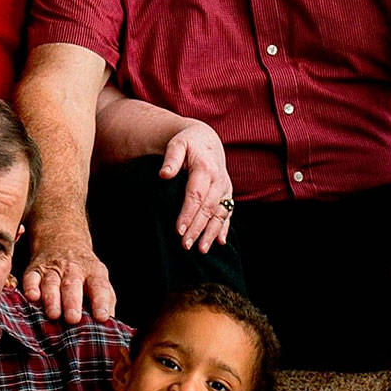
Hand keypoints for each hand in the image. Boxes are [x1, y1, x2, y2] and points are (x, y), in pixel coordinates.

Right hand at [22, 225, 115, 322]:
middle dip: (72, 302)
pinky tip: (32, 297)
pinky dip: (30, 287)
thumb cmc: (84, 271)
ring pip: (51, 283)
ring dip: (52, 299)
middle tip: (73, 319)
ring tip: (54, 315)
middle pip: (72, 285)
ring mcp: (52, 269)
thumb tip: (108, 327)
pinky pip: (31, 278)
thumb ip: (105, 301)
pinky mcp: (35, 270)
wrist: (63, 239)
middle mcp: (73, 269)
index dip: (101, 302)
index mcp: (93, 272)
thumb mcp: (100, 279)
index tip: (101, 317)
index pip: (99, 286)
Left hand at [160, 120, 232, 253]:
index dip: (188, 214)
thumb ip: (171, 158)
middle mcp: (219, 181)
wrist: (206, 140)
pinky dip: (224, 228)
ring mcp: (225, 189)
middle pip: (208, 209)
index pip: (196, 195)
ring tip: (201, 250)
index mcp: (205, 169)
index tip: (178, 230)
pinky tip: (220, 242)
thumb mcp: (177, 144)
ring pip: (220, 214)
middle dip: (197, 228)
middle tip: (184, 245)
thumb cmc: (187, 143)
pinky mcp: (227, 195)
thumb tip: (163, 174)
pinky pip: (227, 213)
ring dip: (211, 233)